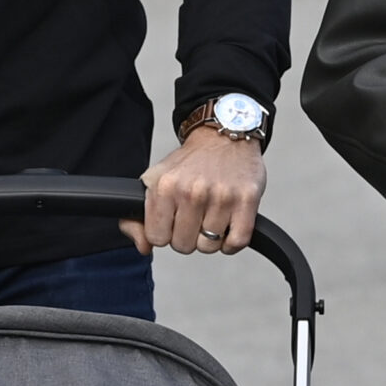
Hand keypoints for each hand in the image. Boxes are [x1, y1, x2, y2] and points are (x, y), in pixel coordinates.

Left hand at [121, 125, 266, 257]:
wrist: (223, 137)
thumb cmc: (190, 163)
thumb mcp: (155, 181)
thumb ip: (138, 217)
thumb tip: (144, 247)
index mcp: (166, 186)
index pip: (157, 238)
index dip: (165, 232)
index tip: (173, 219)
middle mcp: (192, 191)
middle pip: (183, 246)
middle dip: (187, 236)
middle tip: (194, 217)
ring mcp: (222, 196)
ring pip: (210, 247)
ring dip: (211, 238)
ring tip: (211, 217)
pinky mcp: (247, 200)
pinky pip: (237, 242)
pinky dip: (231, 242)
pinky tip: (228, 226)